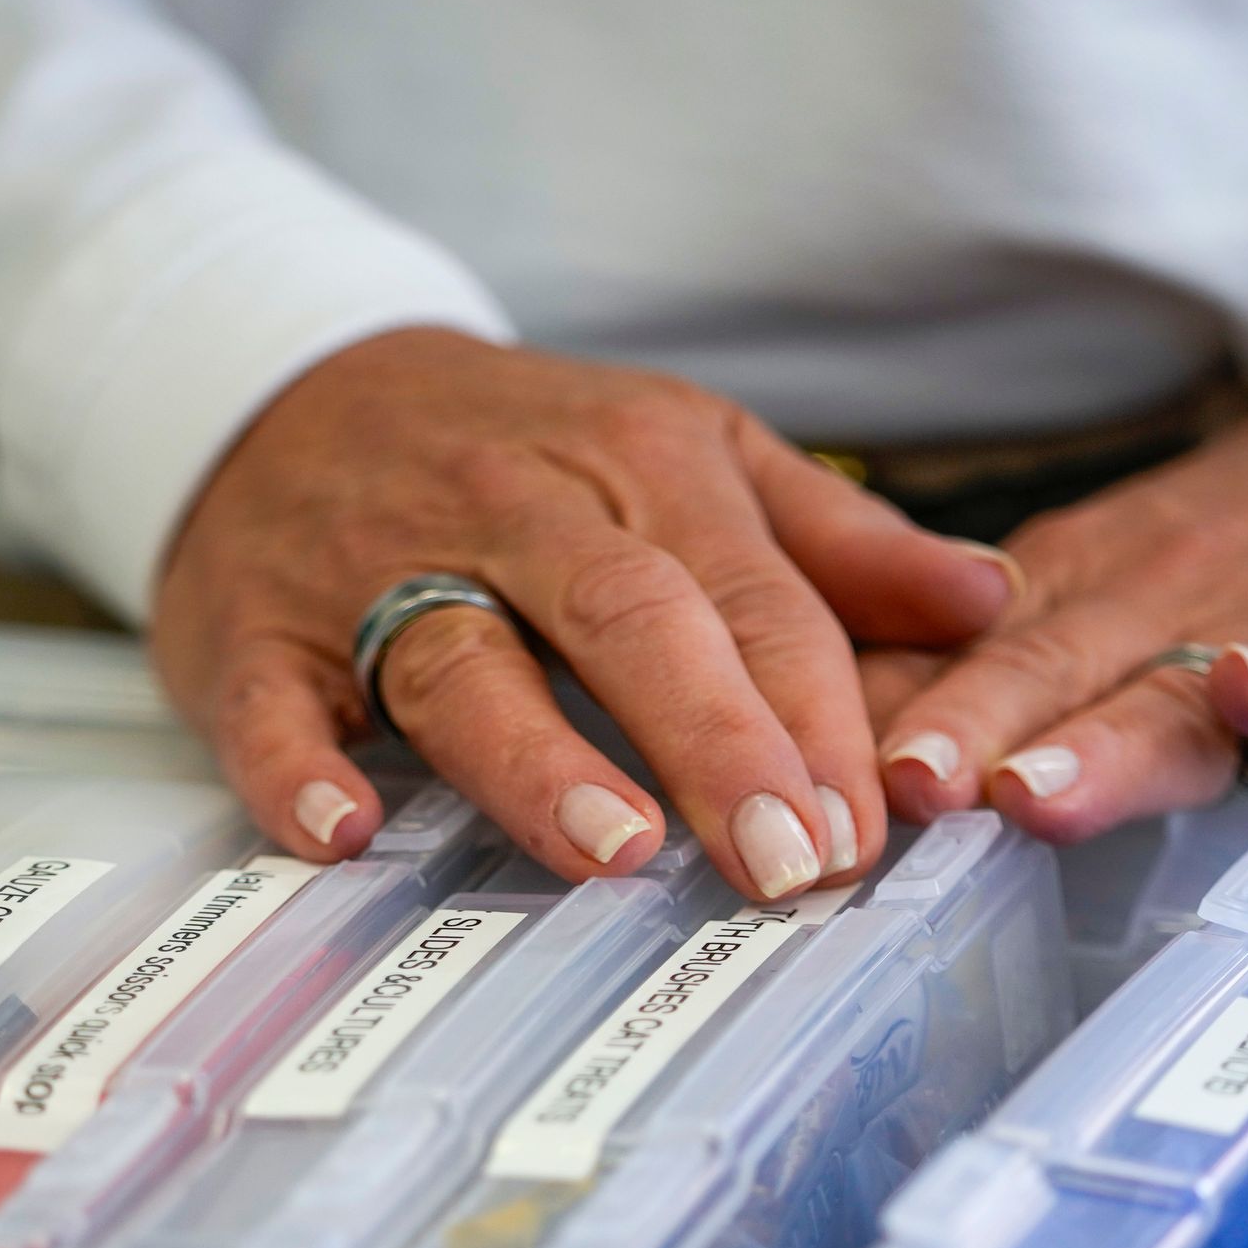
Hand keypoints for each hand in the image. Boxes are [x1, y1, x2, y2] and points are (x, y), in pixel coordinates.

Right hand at [151, 328, 1014, 899]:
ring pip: (465, 659)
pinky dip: (297, 764)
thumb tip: (989, 601)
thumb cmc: (511, 450)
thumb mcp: (683, 454)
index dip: (817, 712)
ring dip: (538, 756)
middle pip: (631, 619)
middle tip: (786, 861)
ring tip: (615, 850)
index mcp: (637, 464)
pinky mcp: (258, 629)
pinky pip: (276, 700)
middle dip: (717, 741)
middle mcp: (515, 508)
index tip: (873, 829)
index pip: (750, 595)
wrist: (280, 385)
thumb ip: (831, 538)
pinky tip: (339, 829)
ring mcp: (377, 569)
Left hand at [868, 337, 1247, 838]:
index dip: (863, 720)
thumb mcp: (1116, 592)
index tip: (784, 779)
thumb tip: (830, 748)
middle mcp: (1148, 606)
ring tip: (1030, 792)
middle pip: (1035, 674)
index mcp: (1070, 597)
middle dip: (956, 734)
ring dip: (1094, 741)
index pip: (942, 659)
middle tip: (886, 795)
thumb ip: (996, 671)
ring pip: (1165, 689)